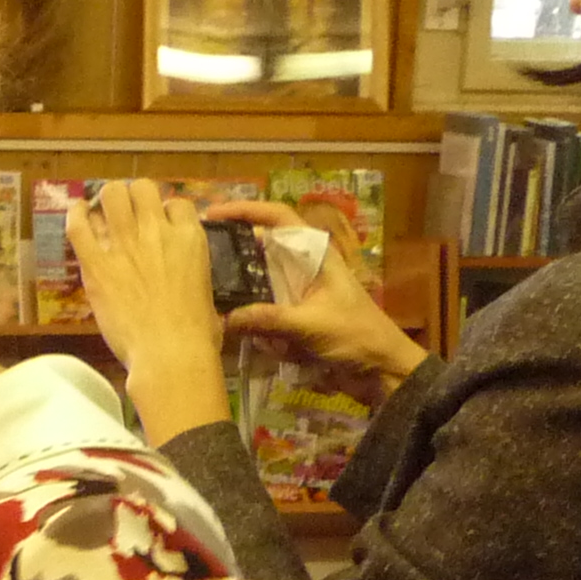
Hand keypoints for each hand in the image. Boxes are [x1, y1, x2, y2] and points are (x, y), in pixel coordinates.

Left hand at [68, 181, 235, 443]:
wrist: (170, 354)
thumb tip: (190, 279)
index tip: (159, 224)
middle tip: (127, 214)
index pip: (177, 203)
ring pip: (112, 195)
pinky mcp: (96, 264)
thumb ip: (194, 272)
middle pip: (142, 188)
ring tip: (103, 212)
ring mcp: (126, 245)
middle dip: (134, 197)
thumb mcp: (206, 291)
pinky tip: (77, 215)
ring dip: (107, 200)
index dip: (166, 211)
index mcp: (189, 238)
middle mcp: (157, 231)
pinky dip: (76, 215)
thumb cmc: (197, 334)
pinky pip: (79, 225)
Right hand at [200, 198, 430, 396]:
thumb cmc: (358, 336)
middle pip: (262, 247)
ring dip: (238, 291)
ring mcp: (298, 293)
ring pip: (258, 282)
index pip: (278, 217)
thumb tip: (226, 318)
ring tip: (206, 295)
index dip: (246, 210)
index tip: (213, 214)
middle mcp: (304, 268)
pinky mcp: (294, 318)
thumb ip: (269, 319)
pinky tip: (228, 327)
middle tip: (198, 258)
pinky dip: (248, 319)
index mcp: (315, 255)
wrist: (382, 370)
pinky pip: (262, 312)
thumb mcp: (312, 324)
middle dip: (234, 252)